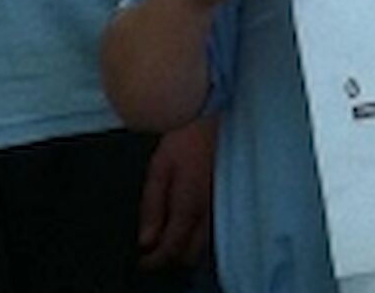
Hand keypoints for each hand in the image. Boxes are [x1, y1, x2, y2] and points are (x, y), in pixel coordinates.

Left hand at [137, 118, 217, 268]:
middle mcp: (209, 211)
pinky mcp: (231, 196)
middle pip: (190, 253)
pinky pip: (216, 226)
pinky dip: (201, 232)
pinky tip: (190, 221)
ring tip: (170, 234)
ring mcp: (223, 205)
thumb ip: (151, 206)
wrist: (215, 113)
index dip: (154, 260)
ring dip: (187, 245)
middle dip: (172, 255)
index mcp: (188, 205)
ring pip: (206, 243)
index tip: (143, 261)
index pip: (171, 248)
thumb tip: (146, 238)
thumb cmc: (186, 134)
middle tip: (155, 248)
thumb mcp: (158, 169)